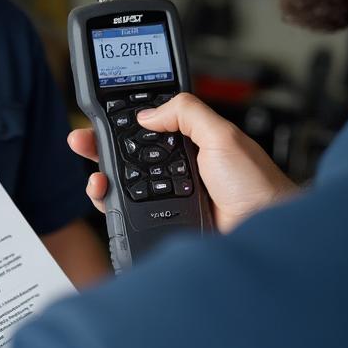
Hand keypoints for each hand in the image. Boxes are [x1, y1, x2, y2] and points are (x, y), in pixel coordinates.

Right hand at [67, 93, 299, 233]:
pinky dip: (110, 203)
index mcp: (194, 143)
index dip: (122, 121)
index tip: (100, 117)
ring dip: (102, 176)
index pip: (149, 127)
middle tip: (82, 141)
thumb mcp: (223, 136)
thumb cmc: (259, 188)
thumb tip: (148, 113)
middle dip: (102, 146)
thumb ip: (187, 113)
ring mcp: (169, 197)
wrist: (266, 233)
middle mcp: (179, 169)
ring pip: (123, 184)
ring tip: (95, 174)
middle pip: (129, 155)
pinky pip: (128, 211)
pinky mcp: (163, 221)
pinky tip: (105, 196)